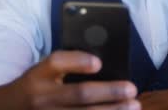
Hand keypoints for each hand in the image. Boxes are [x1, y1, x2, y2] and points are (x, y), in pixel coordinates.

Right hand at [12, 50, 139, 109]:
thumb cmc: (33, 88)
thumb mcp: (41, 72)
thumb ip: (66, 66)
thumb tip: (103, 66)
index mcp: (38, 76)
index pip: (56, 62)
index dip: (78, 62)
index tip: (99, 63)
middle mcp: (41, 98)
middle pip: (79, 94)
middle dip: (109, 92)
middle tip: (131, 89)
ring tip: (133, 106)